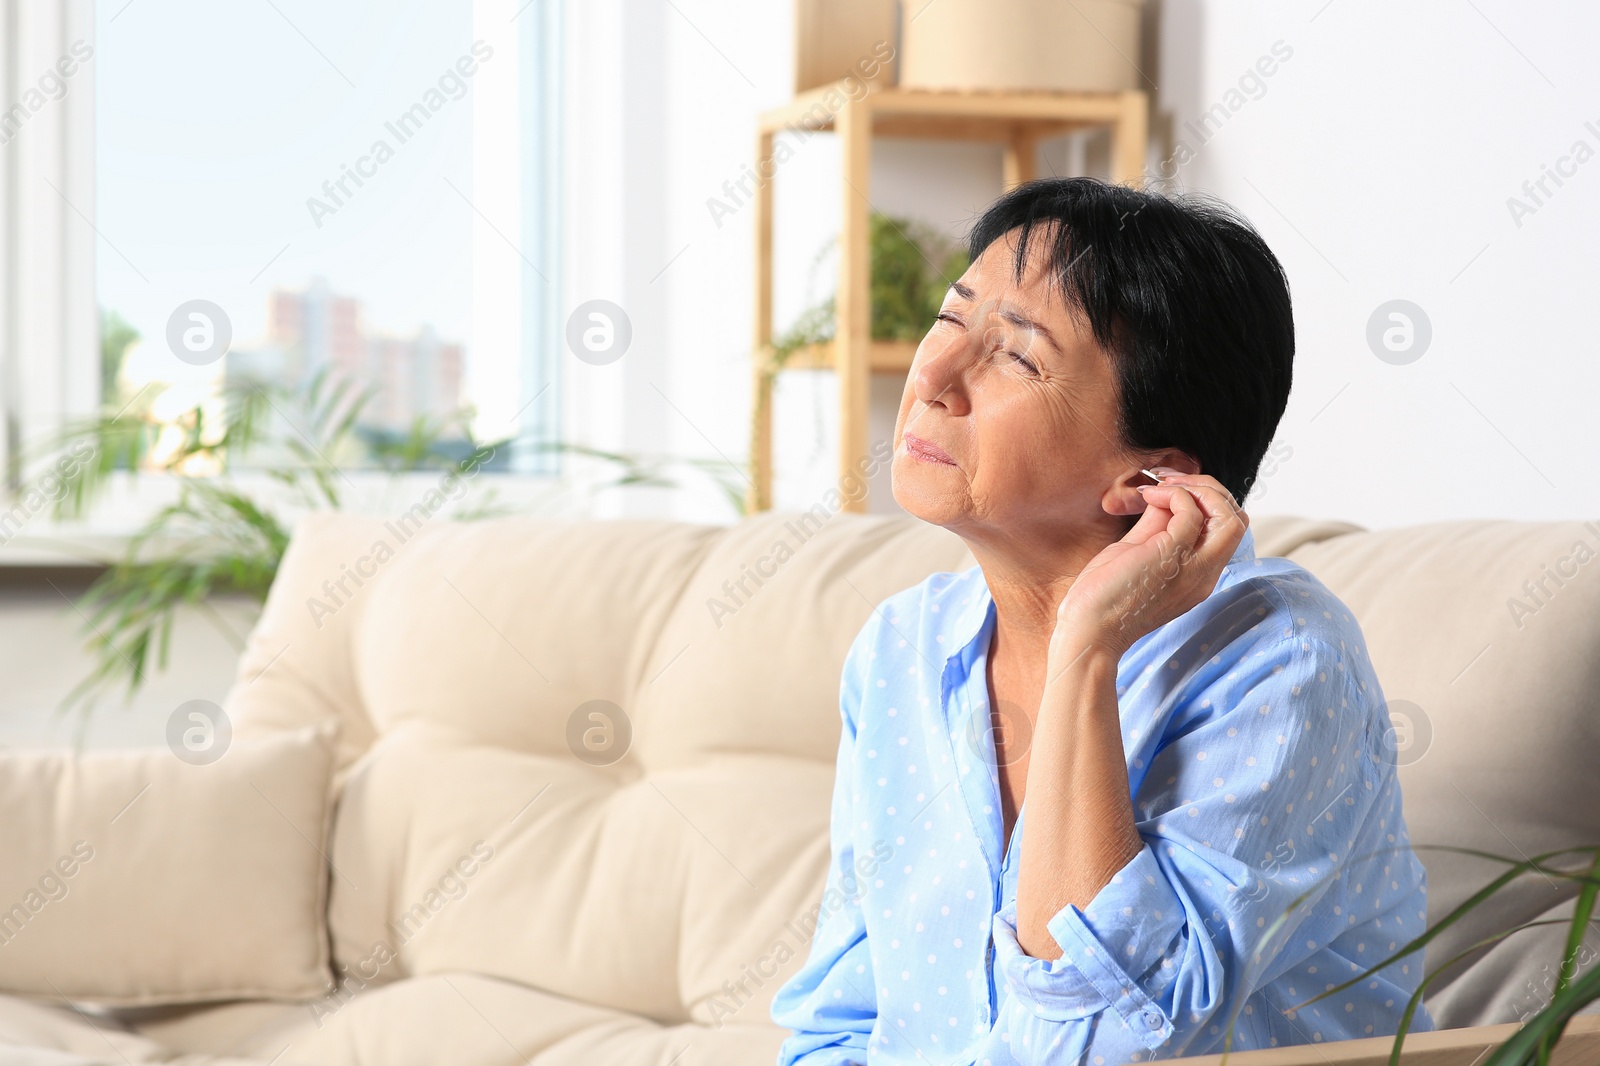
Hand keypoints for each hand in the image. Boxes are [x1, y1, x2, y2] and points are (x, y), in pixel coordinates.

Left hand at [1051, 472, 1248, 666]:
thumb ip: (1157, 526)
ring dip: (1199, 488)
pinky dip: (1175, 493)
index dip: (1207, 502)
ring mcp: (1193, 568)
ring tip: (1164, 485)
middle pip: (1238, 521)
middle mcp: (1204, 575)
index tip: (1171, 490)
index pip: (1226, 531)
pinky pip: (1191, 511)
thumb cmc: (1103, 597)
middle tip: (1172, 481)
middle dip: (1211, 490)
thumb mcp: (1137, 553)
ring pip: (1230, 516)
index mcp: (1198, 577)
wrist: (1088, 631)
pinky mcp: (1172, 556)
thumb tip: (1165, 495)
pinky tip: (1149, 494)